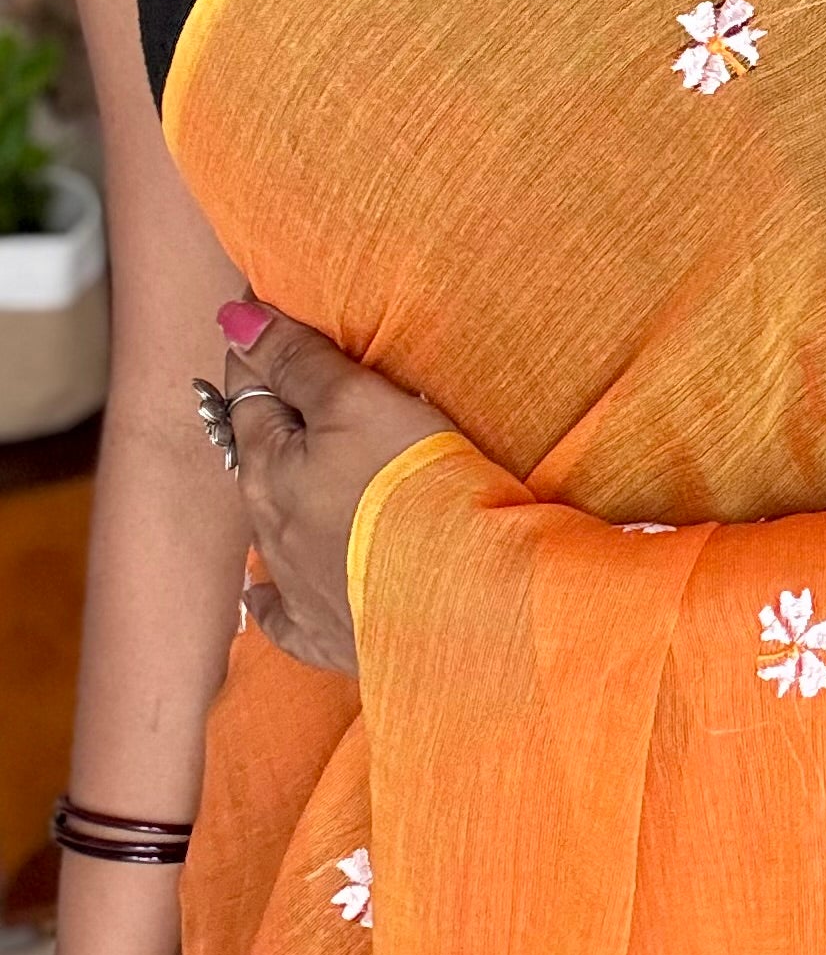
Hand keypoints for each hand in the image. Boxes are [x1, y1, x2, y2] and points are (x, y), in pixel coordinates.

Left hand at [219, 297, 450, 676]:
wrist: (461, 594)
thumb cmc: (410, 486)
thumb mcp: (356, 403)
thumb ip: (297, 362)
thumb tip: (235, 320)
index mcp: (270, 467)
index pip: (252, 396)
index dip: (259, 356)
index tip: (260, 327)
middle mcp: (270, 528)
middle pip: (259, 462)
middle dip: (269, 430)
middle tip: (283, 400)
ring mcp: (297, 586)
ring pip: (268, 532)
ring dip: (276, 503)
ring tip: (289, 483)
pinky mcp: (328, 634)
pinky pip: (283, 617)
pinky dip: (271, 601)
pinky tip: (262, 596)